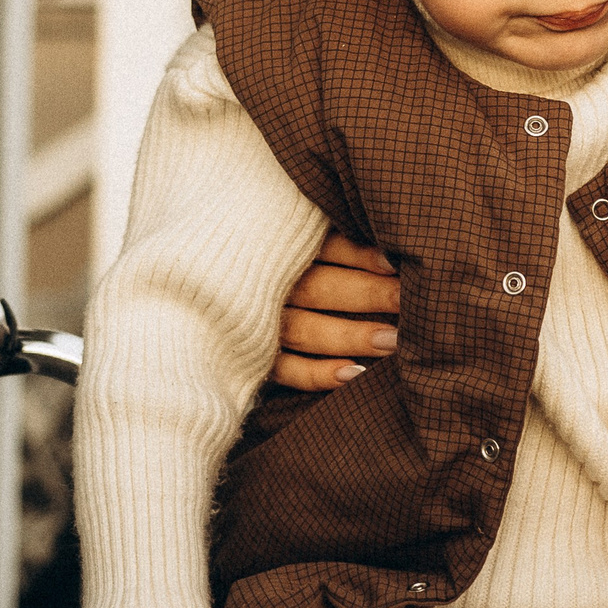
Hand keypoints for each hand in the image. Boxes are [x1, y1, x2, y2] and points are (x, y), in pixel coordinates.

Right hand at [269, 233, 400, 390]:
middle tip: (406, 301)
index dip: (358, 254)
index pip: (322, 247)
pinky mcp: (254, 356)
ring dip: (351, 337)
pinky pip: (286, 370)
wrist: (200, 296)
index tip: (394, 263)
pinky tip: (354, 374)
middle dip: (367, 295)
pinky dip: (318, 374)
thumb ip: (329, 236)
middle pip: (319, 288)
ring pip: (306, 330)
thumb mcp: (293, 232)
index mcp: (278, 246)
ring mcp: (258, 322)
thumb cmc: (274, 256)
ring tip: (393, 342)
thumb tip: (389, 251)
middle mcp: (266, 284)